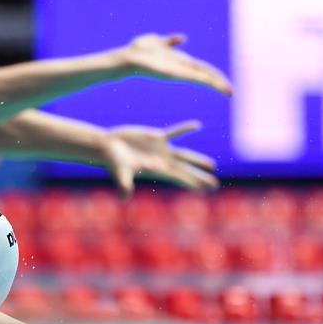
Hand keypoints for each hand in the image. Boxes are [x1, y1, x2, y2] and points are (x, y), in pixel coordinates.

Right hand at [100, 120, 218, 196]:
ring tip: (212, 165)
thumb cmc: (113, 161)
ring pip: (184, 155)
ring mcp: (161, 150)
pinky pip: (174, 132)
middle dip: (201, 176)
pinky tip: (197, 125)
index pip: (181, 177)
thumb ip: (124, 185)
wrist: (107, 147)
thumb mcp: (120, 173)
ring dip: (197, 160)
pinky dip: (185, 129)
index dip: (194, 182)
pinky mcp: (156, 137)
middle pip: (187, 170)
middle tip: (215, 184)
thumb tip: (124, 198)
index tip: (208, 189)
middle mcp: (163, 161)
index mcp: (158, 169)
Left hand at [116, 34, 232, 94]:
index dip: (214, 75)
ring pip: (202, 77)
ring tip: (229, 91)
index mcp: (180, 61)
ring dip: (216, 84)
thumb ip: (170, 41)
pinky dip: (204, 80)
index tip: (225, 84)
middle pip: (205, 74)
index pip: (202, 68)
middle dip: (219, 82)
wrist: (127, 57)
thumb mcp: (158, 41)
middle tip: (231, 92)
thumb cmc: (139, 50)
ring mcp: (178, 72)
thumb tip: (182, 38)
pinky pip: (192, 76)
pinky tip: (213, 84)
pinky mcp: (173, 74)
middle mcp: (181, 68)